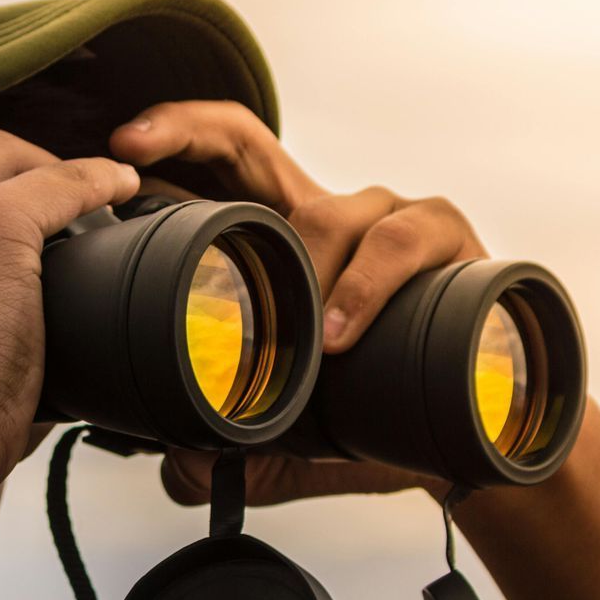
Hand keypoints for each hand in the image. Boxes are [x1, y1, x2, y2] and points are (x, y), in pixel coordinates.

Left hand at [107, 100, 488, 507]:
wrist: (484, 433)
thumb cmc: (385, 413)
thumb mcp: (294, 436)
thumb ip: (232, 448)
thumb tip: (175, 469)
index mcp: (284, 243)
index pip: (216, 168)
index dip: (166, 142)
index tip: (115, 151)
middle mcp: (329, 214)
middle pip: (250, 141)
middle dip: (186, 130)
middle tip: (133, 153)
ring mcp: (389, 216)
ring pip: (332, 211)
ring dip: (306, 266)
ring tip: (301, 332)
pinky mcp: (448, 237)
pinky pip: (404, 241)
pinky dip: (367, 287)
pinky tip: (343, 334)